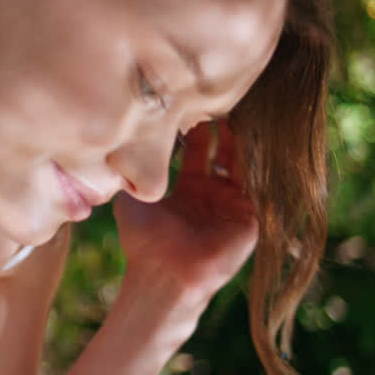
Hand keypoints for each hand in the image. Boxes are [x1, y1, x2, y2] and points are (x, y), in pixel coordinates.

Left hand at [113, 121, 258, 311]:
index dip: (197, 131)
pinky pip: (257, 186)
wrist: (163, 273)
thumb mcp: (131, 199)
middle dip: (224, 130)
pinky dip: (255, 163)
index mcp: (187, 193)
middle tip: (221, 101)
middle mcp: (211, 198)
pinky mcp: (249, 219)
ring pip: (243, 166)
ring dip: (242, 142)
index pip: (198, 153)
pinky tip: (253, 139)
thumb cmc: (143, 241)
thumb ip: (130, 174)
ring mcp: (232, 207)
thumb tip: (117, 147)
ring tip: (240, 112)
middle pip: (223, 155)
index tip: (194, 104)